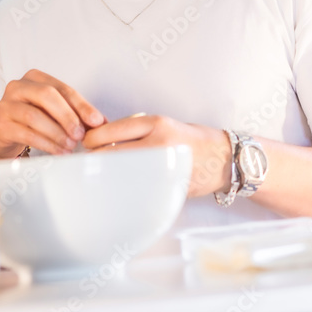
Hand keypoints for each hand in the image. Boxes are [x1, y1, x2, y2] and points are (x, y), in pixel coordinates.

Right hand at [0, 69, 106, 158]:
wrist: (3, 134)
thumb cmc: (32, 120)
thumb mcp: (53, 112)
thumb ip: (75, 113)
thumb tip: (101, 122)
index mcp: (34, 77)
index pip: (62, 88)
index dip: (81, 105)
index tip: (96, 121)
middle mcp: (18, 86)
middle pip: (47, 96)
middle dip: (68, 116)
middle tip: (81, 135)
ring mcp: (6, 104)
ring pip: (35, 116)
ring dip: (57, 133)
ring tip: (70, 145)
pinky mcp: (1, 124)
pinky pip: (26, 133)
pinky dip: (46, 144)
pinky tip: (58, 151)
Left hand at [81, 114, 231, 197]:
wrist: (225, 159)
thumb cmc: (191, 139)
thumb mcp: (165, 124)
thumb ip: (136, 131)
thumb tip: (100, 139)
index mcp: (157, 124)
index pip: (112, 130)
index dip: (93, 138)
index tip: (86, 142)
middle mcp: (158, 143)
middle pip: (112, 152)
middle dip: (96, 157)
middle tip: (89, 161)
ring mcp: (163, 166)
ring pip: (121, 171)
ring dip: (107, 173)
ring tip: (102, 174)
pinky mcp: (167, 186)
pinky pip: (137, 187)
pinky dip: (124, 187)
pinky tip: (119, 187)